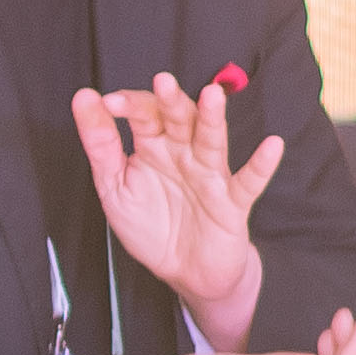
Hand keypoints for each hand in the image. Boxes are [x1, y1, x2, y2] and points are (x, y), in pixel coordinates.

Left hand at [72, 72, 281, 349]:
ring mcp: (210, 175)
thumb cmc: (153, 224)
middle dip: (171, 102)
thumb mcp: (114, 185)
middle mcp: (184, 154)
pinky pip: (248, 182)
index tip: (107, 102)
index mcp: (155, 146)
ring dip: (213, 119)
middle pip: (180, 119)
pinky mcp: (232, 203)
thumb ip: (100, 143)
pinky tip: (272, 146)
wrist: (186, 271)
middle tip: (162, 82)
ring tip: (212, 96)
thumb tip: (83, 98)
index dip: (129, 107)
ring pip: (212, 141)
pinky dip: (261, 165)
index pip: (145, 115)